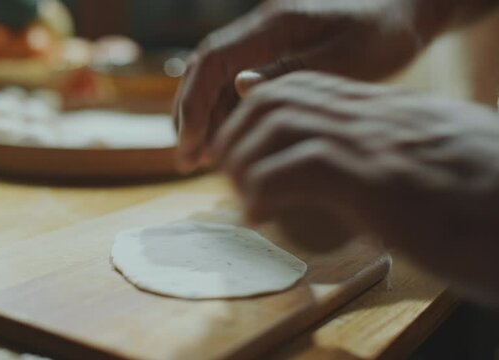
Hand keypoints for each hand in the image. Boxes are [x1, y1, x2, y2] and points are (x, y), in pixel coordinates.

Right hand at [174, 0, 441, 171]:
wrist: (405, 9)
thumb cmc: (386, 32)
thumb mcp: (347, 58)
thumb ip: (292, 72)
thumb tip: (239, 89)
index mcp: (274, 23)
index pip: (214, 60)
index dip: (194, 103)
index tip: (190, 144)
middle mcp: (262, 27)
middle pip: (206, 70)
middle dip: (190, 115)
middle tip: (186, 160)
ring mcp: (266, 38)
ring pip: (218, 78)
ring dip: (205, 117)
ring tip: (202, 159)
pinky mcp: (275, 51)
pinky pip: (238, 81)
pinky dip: (227, 112)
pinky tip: (229, 139)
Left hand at [215, 71, 498, 302]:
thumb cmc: (489, 203)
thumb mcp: (437, 162)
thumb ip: (393, 152)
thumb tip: (354, 170)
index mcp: (389, 111)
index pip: (307, 88)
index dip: (261, 111)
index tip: (246, 144)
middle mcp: (377, 117)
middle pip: (281, 97)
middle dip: (240, 130)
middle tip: (228, 168)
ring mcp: (375, 143)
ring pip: (278, 123)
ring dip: (244, 159)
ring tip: (241, 193)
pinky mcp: (375, 180)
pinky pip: (293, 166)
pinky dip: (262, 188)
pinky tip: (258, 213)